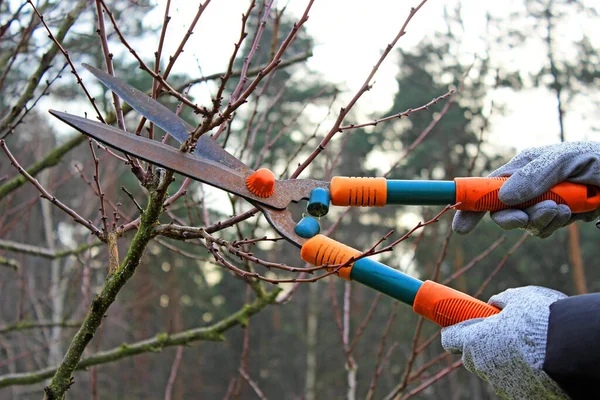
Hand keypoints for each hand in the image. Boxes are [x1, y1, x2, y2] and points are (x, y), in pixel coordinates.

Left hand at [441, 286, 568, 399]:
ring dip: (502, 361)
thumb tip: (495, 302)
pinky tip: (537, 363)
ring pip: (494, 372)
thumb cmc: (540, 321)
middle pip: (471, 357)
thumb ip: (502, 300)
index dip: (454, 331)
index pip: (450, 340)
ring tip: (525, 348)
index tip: (461, 325)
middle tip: (498, 334)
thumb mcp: (520, 298)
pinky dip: (521, 375)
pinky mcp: (521, 397)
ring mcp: (502, 385)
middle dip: (480, 346)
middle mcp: (483, 366)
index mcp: (474, 341)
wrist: (572, 352)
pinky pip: (515, 384)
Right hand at [453, 141, 599, 236]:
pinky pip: (543, 230)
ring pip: (524, 223)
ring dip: (540, 220)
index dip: (469, 205)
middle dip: (512, 218)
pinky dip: (554, 226)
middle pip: (501, 211)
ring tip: (564, 210)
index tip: (460, 227)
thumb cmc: (599, 159)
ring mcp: (541, 202)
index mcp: (523, 167)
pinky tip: (572, 214)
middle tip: (524, 218)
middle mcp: (527, 185)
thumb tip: (504, 196)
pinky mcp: (556, 216)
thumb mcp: (567, 160)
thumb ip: (535, 176)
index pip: (486, 187)